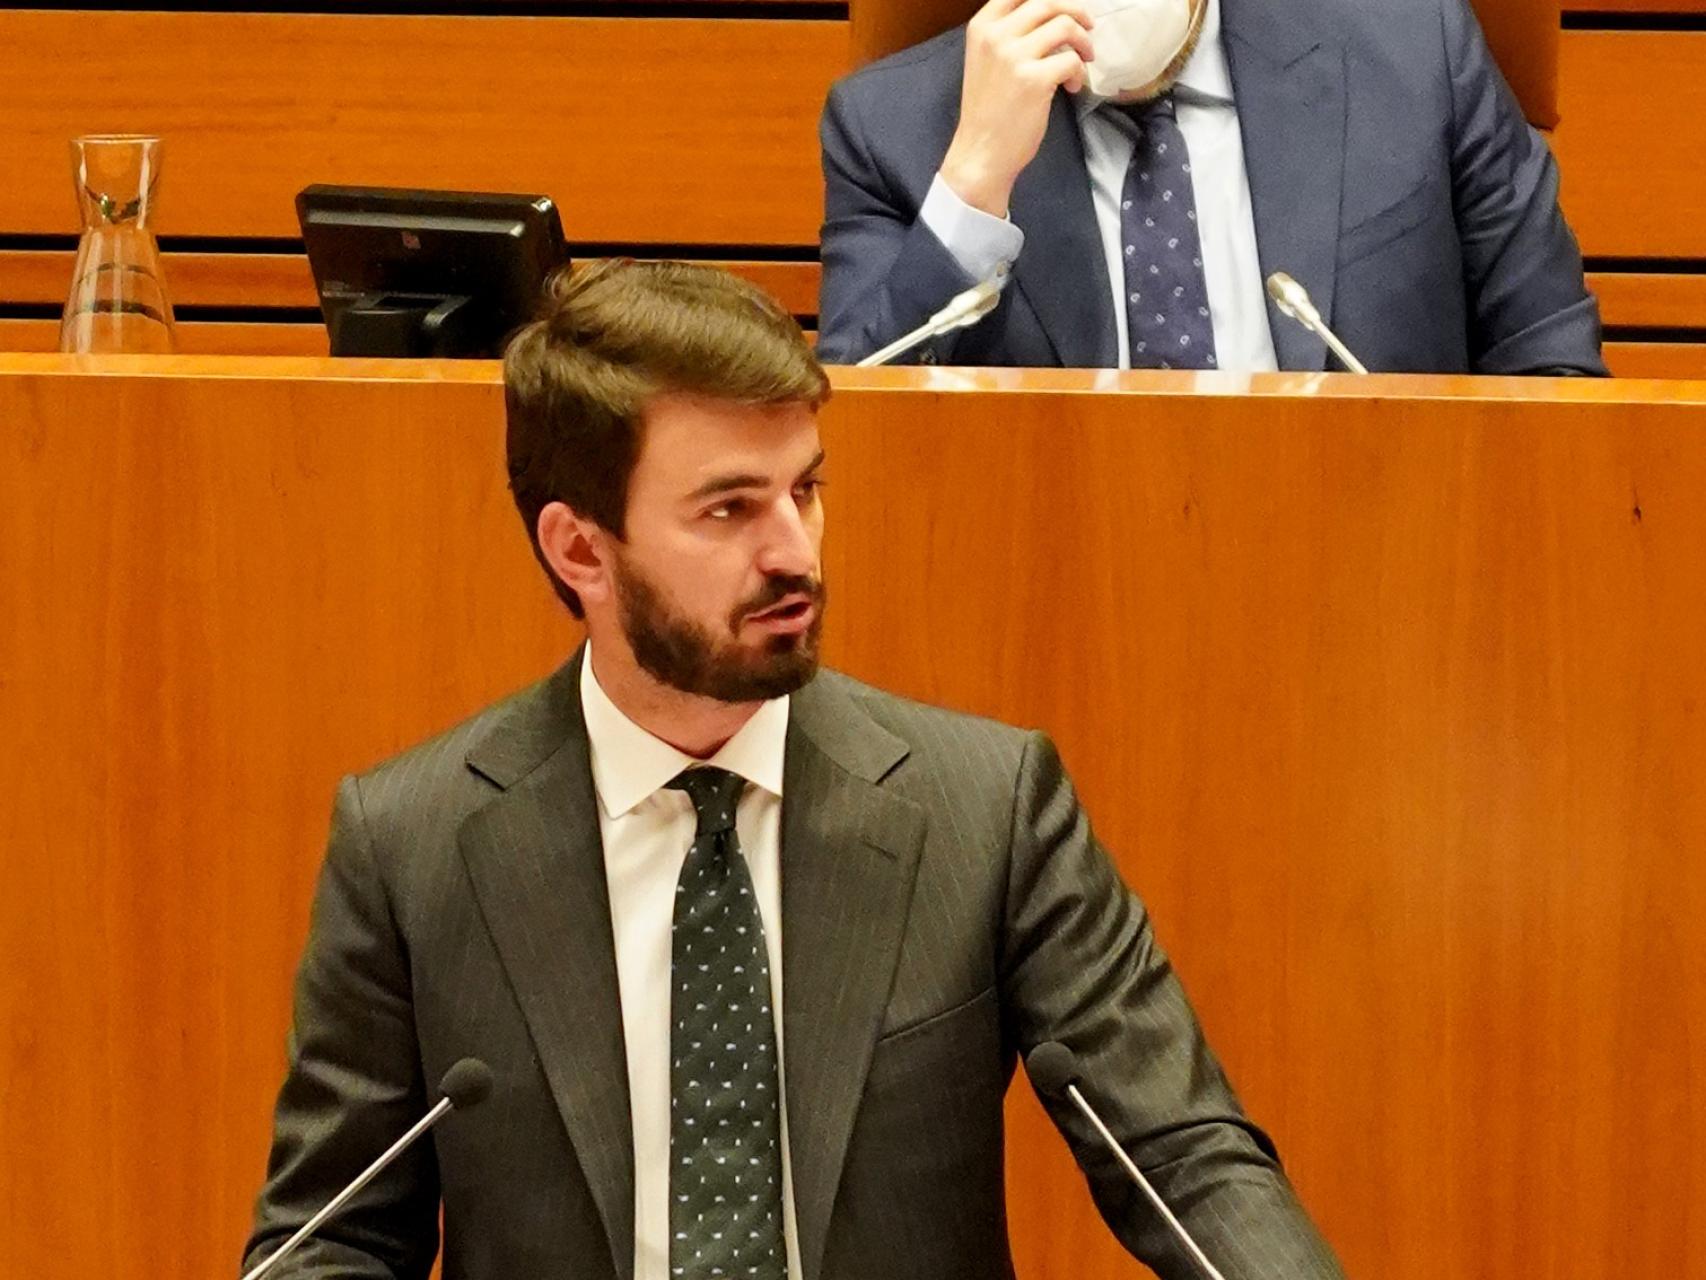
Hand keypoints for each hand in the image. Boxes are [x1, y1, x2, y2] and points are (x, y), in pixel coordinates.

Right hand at [939, 0, 1094, 217]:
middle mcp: (995, 36)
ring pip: (1064, 26)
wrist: (981, 152)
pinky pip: (1070, 60)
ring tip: (1085, 59)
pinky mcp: (1033, 80)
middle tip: (1088, 27)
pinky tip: (1071, 87)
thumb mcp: (987, 61)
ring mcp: (1014, 56)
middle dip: (1075, 11)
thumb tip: (1051, 16)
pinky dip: (1078, 71)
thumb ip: (1009, 35)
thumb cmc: (988, 111)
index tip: (1066, 7)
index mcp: (982, 27)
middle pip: (1047, 2)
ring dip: (1082, 41)